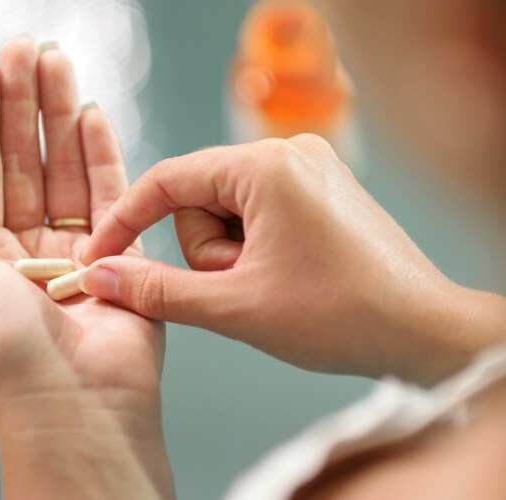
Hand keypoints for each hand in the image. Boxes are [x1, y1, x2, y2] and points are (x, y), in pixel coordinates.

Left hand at [0, 37, 172, 498]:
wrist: (77, 402)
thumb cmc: (8, 354)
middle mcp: (27, 244)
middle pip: (25, 159)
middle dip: (23, 103)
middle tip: (27, 49)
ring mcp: (75, 245)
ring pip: (66, 167)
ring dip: (62, 116)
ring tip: (58, 65)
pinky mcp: (119, 251)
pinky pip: (110, 193)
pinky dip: (102, 154)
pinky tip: (94, 116)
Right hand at [81, 136, 505, 383]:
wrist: (424, 330)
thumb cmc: (340, 316)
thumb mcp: (235, 307)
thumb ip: (158, 290)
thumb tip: (99, 276)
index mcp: (266, 165)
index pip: (168, 180)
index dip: (125, 220)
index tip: (98, 256)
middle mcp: (289, 151)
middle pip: (201, 198)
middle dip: (207, 252)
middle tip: (241, 289)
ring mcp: (310, 168)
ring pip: (229, 210)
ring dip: (232, 255)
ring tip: (268, 286)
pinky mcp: (321, 189)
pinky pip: (259, 212)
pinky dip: (254, 247)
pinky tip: (284, 276)